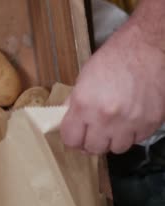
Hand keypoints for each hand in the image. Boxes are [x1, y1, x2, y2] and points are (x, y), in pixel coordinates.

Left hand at [60, 22, 164, 154]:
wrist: (148, 47)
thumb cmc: (115, 58)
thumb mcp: (84, 78)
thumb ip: (74, 102)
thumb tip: (67, 120)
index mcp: (84, 105)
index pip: (71, 139)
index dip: (72, 138)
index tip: (75, 135)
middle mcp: (105, 118)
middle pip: (93, 148)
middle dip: (91, 142)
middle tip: (93, 133)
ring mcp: (130, 123)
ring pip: (116, 148)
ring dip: (113, 140)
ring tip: (113, 126)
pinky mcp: (150, 123)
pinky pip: (137, 140)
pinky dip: (132, 134)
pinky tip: (130, 120)